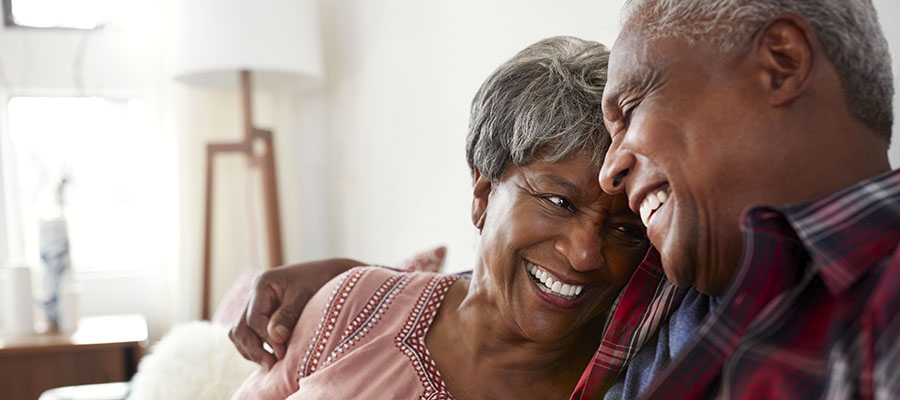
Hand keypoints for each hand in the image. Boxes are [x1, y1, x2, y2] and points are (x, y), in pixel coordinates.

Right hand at [229, 258, 361, 368]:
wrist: (330, 275)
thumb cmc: (320, 281)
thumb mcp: (305, 296)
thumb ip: (288, 316)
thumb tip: (275, 338)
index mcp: (262, 284)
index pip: (254, 320)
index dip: (266, 339)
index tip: (283, 353)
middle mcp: (254, 294)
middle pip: (240, 328)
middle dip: (253, 349)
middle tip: (271, 364)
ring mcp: (255, 304)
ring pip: (239, 333)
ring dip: (251, 350)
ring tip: (270, 363)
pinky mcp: (261, 314)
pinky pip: (248, 334)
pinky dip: (255, 347)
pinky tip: (270, 357)